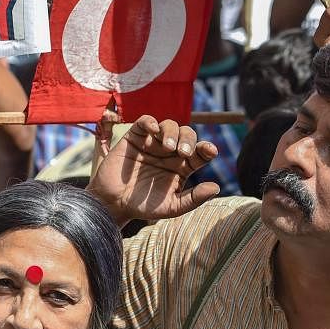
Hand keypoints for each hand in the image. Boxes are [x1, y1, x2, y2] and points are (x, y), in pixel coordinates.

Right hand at [88, 115, 218, 226]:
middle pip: (187, 134)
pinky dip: (150, 122)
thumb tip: (216, 187)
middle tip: (184, 153)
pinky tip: (153, 130)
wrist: (113, 204)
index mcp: (183, 166)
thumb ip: (193, 198)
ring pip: (169, 125)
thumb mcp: (172, 207)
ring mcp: (153, 143)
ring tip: (168, 147)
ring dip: (172, 133)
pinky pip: (145, 122)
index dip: (207, 149)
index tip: (210, 151)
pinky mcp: (135, 137)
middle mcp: (170, 152)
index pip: (200, 152)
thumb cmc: (143, 206)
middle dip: (188, 140)